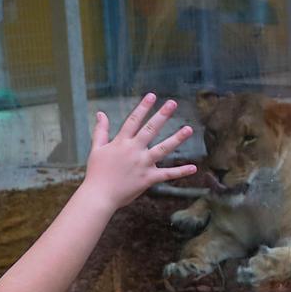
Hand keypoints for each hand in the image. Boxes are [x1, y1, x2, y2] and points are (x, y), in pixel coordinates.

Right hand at [83, 94, 196, 209]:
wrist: (99, 196)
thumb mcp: (97, 149)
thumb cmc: (96, 173)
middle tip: (173, 103)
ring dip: (176, 139)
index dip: (143, 107)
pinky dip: (180, 172)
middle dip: (162, 115)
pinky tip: (194, 168)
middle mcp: (134, 151)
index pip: (133, 121)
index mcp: (121, 142)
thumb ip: (101, 131)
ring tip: (188, 129)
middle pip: (150, 129)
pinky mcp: (148, 178)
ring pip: (163, 149)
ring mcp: (142, 164)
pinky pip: (167, 174)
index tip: (152, 95)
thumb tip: (101, 113)